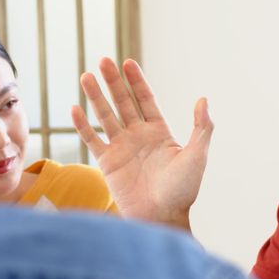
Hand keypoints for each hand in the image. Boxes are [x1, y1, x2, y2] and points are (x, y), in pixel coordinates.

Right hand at [71, 57, 213, 229]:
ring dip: (96, 97)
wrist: (162, 217)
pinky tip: (75, 109)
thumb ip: (201, 128)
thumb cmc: (183, 190)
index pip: (146, 100)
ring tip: (86, 76)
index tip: (128, 62)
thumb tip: (203, 100)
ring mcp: (122, 148)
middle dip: (114, 82)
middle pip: (123, 103)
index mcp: (160, 132)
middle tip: (103, 61)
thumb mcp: (197, 156)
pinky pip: (92, 140)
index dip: (137, 81)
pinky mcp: (107, 163)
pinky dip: (83, 126)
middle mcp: (139, 137)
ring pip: (105, 116)